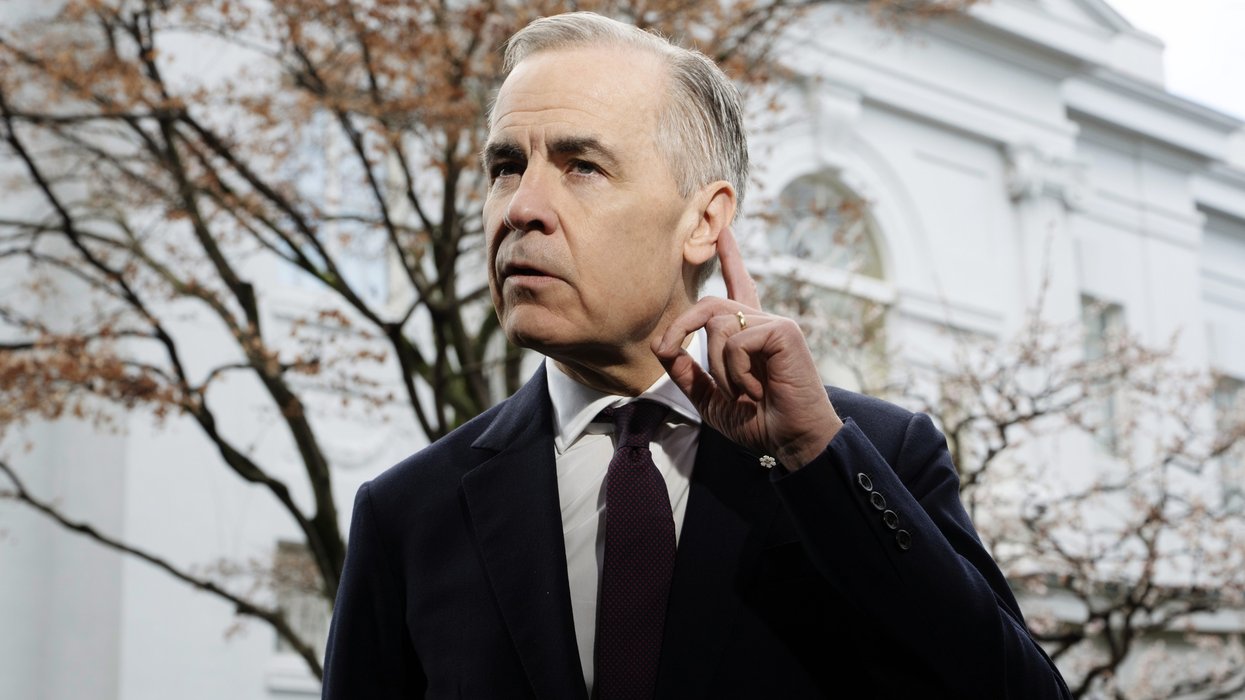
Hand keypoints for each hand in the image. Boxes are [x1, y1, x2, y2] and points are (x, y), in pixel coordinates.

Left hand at [652, 228, 842, 469]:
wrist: (792, 441)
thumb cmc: (760, 422)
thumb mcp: (711, 399)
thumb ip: (687, 373)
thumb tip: (661, 346)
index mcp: (749, 336)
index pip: (737, 288)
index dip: (730, 259)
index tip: (723, 232)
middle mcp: (762, 323)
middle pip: (709, 305)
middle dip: (680, 326)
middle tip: (667, 349)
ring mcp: (774, 325)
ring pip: (718, 326)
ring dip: (719, 369)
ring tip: (744, 393)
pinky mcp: (784, 332)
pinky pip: (737, 340)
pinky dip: (737, 372)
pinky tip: (757, 389)